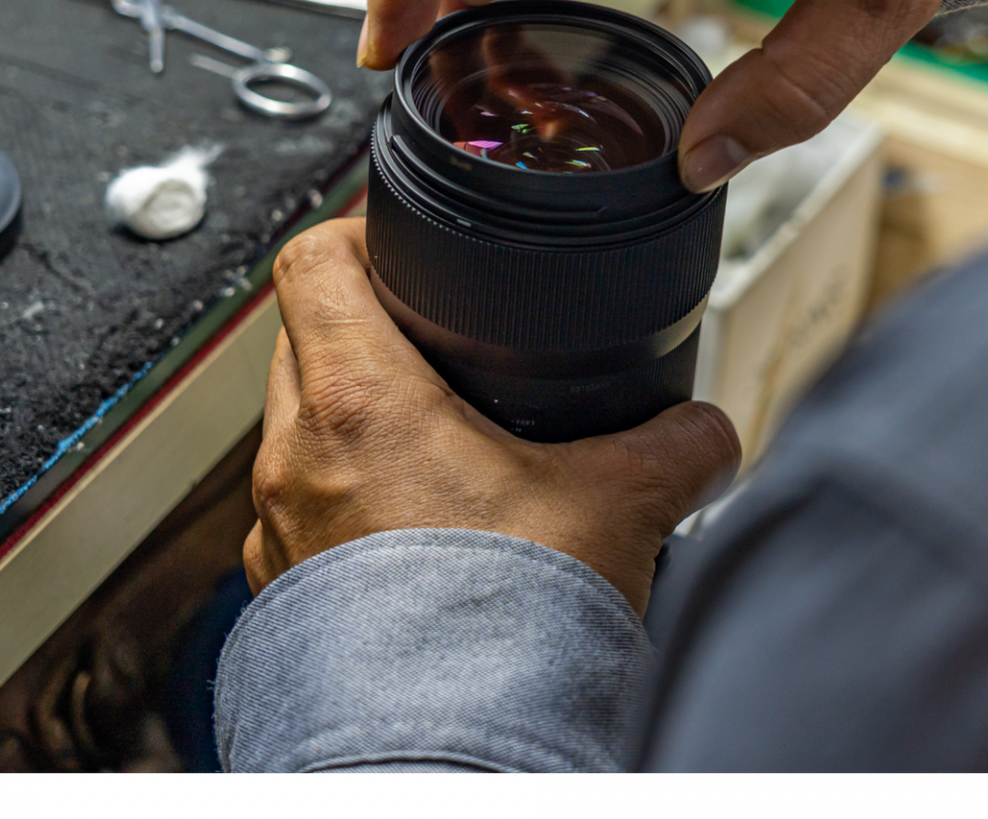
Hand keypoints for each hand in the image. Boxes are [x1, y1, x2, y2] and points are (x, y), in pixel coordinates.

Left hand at [243, 219, 740, 613]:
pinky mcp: (283, 596)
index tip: (392, 245)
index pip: (310, 261)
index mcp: (359, 403)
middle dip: (359, 329)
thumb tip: (707, 431)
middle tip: (426, 343)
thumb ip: (673, 449)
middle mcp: (297, 460)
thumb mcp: (615, 508)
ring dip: (348, 421)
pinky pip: (298, 515)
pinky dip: (344, 502)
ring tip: (426, 441)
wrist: (451, 753)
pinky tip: (414, 531)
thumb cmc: (502, 631)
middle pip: (299, 339)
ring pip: (295, 432)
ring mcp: (279, 532)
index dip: (352, 235)